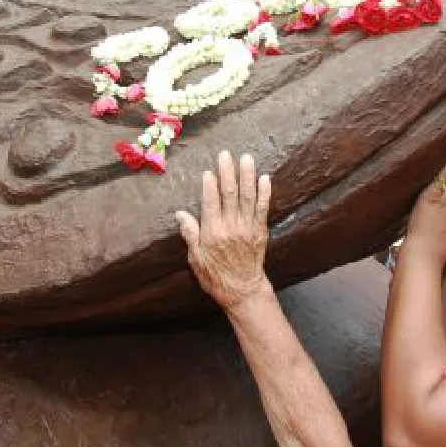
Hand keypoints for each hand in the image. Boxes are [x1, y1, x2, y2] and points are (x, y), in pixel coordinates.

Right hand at [177, 152, 272, 311]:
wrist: (243, 291)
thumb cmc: (216, 277)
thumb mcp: (196, 259)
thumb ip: (190, 234)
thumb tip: (180, 214)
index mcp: (212, 232)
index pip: (211, 202)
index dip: (210, 185)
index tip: (208, 171)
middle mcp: (231, 227)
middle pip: (229, 194)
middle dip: (228, 172)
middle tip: (226, 155)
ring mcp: (247, 228)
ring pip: (247, 197)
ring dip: (247, 176)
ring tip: (246, 159)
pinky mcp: (260, 231)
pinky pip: (263, 208)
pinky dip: (265, 192)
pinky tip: (265, 178)